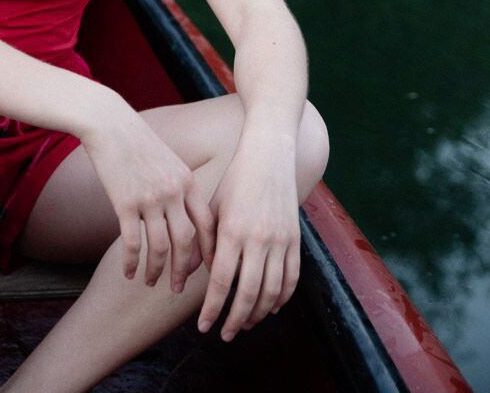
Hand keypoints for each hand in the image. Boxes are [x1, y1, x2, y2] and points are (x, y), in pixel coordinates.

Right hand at [82, 102, 215, 291]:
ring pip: (160, 247)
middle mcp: (173, 192)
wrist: (109, 123)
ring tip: (149, 282)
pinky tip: (128, 272)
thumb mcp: (167, 160)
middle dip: (184, 270)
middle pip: (186, 242)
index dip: (210, 251)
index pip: (208, 224)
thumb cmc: (137, 141)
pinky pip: (133, 242)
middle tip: (178, 289)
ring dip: (156, 270)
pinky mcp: (125, 202)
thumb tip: (183, 217)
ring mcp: (150, 198)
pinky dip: (132, 262)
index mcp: (187, 181)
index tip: (208, 271)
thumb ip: (178, 187)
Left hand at [197, 132, 300, 341]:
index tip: (203, 326)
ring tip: (245, 323)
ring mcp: (281, 241)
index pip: (220, 282)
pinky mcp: (296, 240)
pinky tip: (272, 308)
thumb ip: (206, 240)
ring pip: (272, 291)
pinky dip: (282, 298)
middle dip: (234, 319)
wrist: (270, 156)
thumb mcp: (214, 205)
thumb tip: (193, 273)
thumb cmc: (236, 179)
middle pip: (248, 293)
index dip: (211, 308)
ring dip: (258, 313)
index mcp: (232, 231)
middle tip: (224, 334)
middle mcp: (258, 239)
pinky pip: (292, 279)